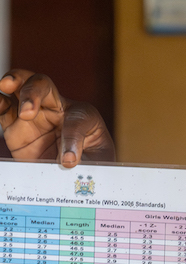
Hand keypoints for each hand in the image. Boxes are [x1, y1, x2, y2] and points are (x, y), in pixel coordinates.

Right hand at [0, 69, 114, 165]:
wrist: (76, 181)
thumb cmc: (92, 165)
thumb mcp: (98, 161)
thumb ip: (85, 157)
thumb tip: (66, 160)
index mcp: (82, 114)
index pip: (76, 118)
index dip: (73, 139)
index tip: (70, 160)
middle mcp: (56, 109)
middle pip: (43, 85)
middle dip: (32, 91)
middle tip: (27, 111)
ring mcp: (33, 116)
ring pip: (21, 87)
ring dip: (12, 82)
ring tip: (6, 85)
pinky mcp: (15, 129)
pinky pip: (4, 109)